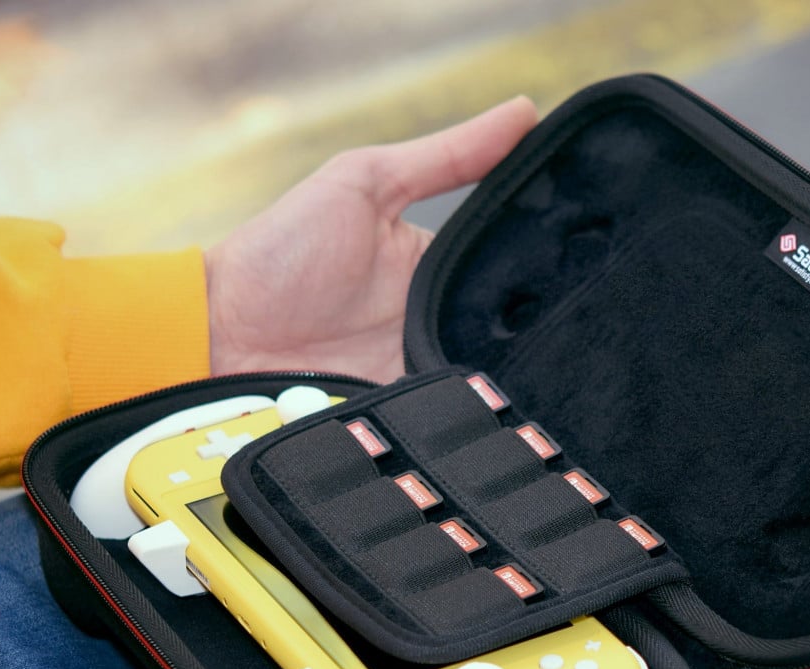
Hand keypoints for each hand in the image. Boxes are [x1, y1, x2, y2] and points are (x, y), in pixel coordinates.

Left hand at [205, 96, 537, 383]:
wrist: (223, 336)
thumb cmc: (283, 251)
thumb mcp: (365, 183)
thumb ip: (445, 157)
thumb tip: (526, 111)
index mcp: (435, 266)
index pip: (509, 267)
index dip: (547, 263)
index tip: (585, 257)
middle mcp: (435, 319)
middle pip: (507, 330)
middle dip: (536, 332)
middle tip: (568, 327)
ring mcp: (421, 369)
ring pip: (487, 377)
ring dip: (503, 373)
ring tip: (540, 368)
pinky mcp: (405, 412)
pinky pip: (451, 415)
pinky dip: (469, 411)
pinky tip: (493, 402)